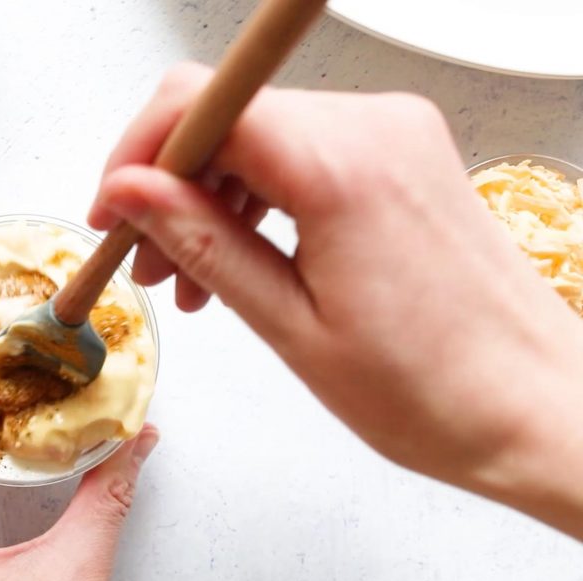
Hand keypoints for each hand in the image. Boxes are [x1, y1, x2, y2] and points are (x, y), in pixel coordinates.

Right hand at [89, 64, 582, 538]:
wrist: (535, 408)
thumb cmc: (434, 390)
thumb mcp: (289, 325)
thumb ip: (202, 242)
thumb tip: (133, 190)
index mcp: (343, 167)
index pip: (201, 104)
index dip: (138, 152)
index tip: (114, 208)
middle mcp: (375, 129)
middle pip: (228, 116)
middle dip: (171, 184)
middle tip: (146, 258)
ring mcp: (395, 135)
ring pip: (260, 135)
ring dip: (211, 196)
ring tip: (191, 275)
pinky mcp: (403, 154)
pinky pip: (302, 151)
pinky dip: (257, 197)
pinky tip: (241, 256)